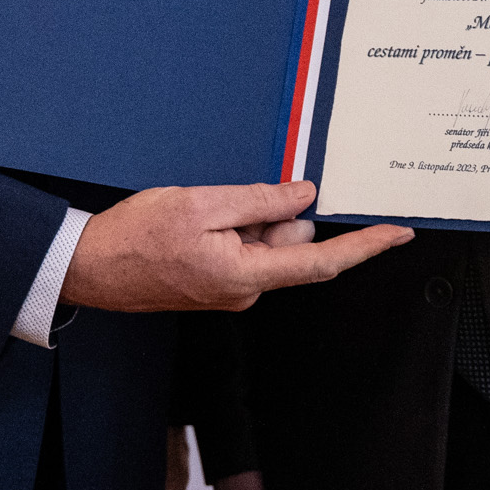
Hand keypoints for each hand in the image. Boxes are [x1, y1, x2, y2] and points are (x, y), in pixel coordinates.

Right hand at [60, 182, 410, 312]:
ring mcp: (231, 290)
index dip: (365, 248)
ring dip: (246, 219)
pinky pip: (243, 248)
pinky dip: (232, 228)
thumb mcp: (201, 204)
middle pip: (289, 243)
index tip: (398, 233)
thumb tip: (305, 198)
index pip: (321, 262)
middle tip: (225, 199)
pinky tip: (197, 221)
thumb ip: (259, 202)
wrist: (90, 268)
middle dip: (272, 214)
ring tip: (199, 212)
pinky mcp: (217, 284)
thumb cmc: (137, 237)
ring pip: (264, 242)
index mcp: (246, 276)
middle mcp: (246, 291)